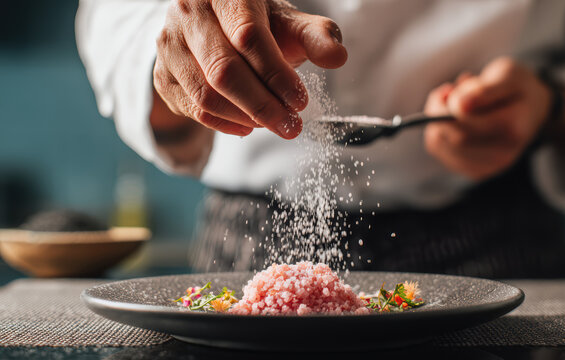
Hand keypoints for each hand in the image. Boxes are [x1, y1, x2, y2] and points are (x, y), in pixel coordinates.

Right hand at [152, 0, 346, 138]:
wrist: (213, 26)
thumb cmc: (256, 25)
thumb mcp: (288, 23)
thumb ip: (316, 36)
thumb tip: (337, 56)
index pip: (248, 37)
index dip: (276, 74)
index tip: (300, 101)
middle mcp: (189, 15)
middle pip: (224, 71)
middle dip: (263, 106)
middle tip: (291, 126)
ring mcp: (169, 45)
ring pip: (204, 95)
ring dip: (244, 118)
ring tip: (273, 124)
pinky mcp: (162, 74)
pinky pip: (192, 109)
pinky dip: (224, 125)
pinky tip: (248, 125)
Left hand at [423, 57, 554, 180]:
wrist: (533, 108)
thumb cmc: (517, 87)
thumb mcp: (508, 75)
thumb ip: (484, 90)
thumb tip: (458, 106)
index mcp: (512, 129)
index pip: (463, 127)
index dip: (444, 108)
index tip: (448, 89)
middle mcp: (503, 155)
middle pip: (451, 138)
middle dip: (439, 112)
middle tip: (448, 91)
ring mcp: (489, 167)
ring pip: (439, 144)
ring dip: (436, 120)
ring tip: (455, 103)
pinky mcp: (476, 170)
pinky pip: (439, 150)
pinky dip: (438, 130)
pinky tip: (454, 119)